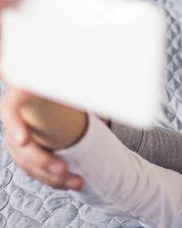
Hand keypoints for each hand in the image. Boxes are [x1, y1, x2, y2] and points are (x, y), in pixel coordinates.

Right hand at [0, 0, 82, 189]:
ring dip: (52, 175)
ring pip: (28, 162)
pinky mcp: (32, 147)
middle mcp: (22, 113)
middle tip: (66, 171)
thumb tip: (124, 44)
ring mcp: (23, 133)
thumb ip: (93, 55)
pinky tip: (76, 182)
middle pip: (20, 145)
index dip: (15, 124)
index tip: (24, 140)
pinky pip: (37, 168)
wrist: (58, 78)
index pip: (13, 107)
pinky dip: (56, 178)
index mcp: (29, 90)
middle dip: (42, 162)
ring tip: (77, 181)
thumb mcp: (82, 64)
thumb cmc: (70, 69)